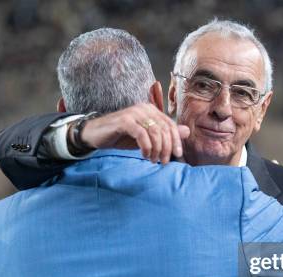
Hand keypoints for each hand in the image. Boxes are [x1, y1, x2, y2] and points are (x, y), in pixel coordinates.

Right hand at [73, 103, 189, 163]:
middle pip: (164, 129)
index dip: (176, 140)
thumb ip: (165, 134)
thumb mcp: (146, 137)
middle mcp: (144, 108)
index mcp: (151, 110)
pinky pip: (142, 135)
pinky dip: (146, 147)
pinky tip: (145, 155)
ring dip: (157, 149)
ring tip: (153, 160)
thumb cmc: (121, 136)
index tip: (177, 155)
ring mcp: (134, 113)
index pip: (170, 124)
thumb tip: (187, 131)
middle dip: (167, 148)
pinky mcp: (125, 121)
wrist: (96, 134)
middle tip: (163, 162)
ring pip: (155, 132)